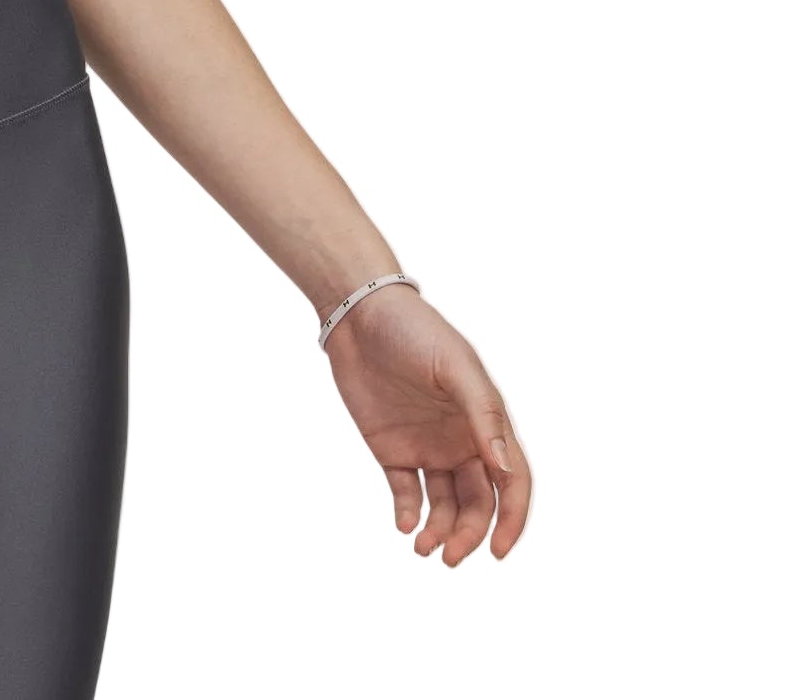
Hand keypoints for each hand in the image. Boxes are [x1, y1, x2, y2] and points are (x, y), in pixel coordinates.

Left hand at [321, 285, 531, 563]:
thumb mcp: (456, 367)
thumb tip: (504, 468)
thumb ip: (483, 415)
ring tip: (423, 547)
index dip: (512, 519)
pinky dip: (408, 514)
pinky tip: (404, 524)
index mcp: (486, 423)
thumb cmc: (416, 331)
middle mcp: (461, 441)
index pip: (512, 482)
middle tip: (449, 557)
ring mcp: (427, 447)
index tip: (499, 551)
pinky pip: (406, 492)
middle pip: (478, 503)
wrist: (358, 314)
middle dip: (470, 534)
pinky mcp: (392, 449)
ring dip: (440, 531)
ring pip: (444, 505)